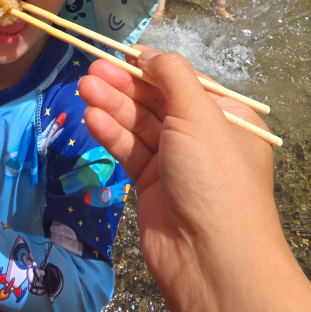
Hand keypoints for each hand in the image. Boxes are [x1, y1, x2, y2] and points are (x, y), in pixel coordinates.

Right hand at [78, 51, 279, 305]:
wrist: (211, 259)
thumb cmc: (215, 177)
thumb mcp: (201, 115)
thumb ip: (173, 77)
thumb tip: (150, 53)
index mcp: (228, 117)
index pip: (185, 82)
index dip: (152, 67)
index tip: (121, 53)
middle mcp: (203, 138)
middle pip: (158, 101)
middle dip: (126, 85)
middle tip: (91, 69)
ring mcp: (176, 163)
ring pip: (140, 125)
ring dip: (113, 106)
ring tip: (83, 87)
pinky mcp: (152, 186)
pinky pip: (130, 151)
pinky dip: (111, 133)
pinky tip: (90, 117)